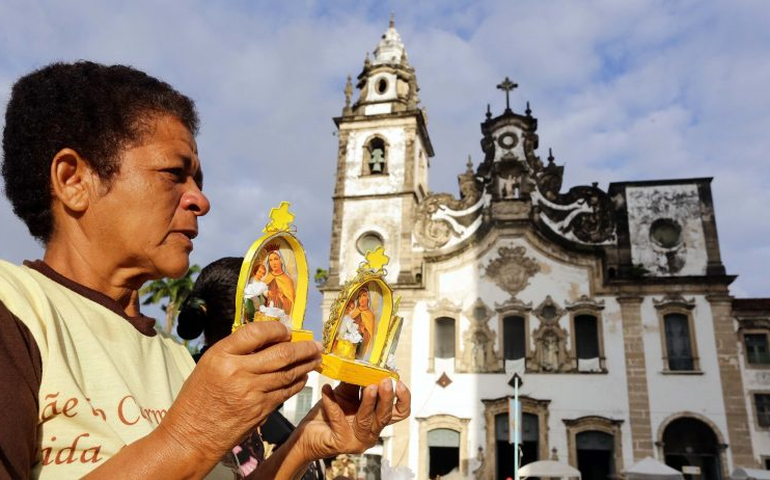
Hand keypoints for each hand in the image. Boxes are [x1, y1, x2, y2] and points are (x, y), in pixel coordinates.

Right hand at [157, 321, 322, 464]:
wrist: (192, 436)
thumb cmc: (198, 398)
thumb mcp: (209, 364)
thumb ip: (236, 351)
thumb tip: (268, 339)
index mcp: (221, 355)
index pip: (257, 332)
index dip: (277, 329)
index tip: (287, 330)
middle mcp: (238, 372)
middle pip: (280, 354)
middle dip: (303, 348)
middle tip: (316, 345)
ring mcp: (252, 393)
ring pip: (288, 373)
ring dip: (306, 364)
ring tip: (316, 358)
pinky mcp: (261, 410)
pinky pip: (285, 392)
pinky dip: (297, 383)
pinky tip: (303, 377)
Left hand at [293, 379, 410, 460]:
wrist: (306, 434)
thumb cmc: (326, 415)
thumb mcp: (345, 394)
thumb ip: (357, 382)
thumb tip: (366, 363)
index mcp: (376, 419)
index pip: (399, 412)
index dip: (403, 398)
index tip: (398, 382)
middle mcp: (371, 432)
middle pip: (386, 416)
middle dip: (387, 398)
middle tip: (385, 382)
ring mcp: (357, 440)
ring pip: (368, 420)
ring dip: (369, 402)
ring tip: (368, 386)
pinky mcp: (342, 442)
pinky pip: (339, 418)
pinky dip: (332, 402)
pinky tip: (326, 389)